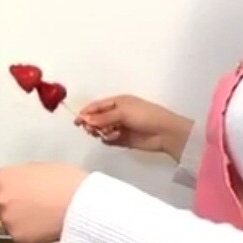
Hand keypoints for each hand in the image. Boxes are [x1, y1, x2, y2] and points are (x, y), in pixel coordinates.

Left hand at [0, 163, 87, 242]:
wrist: (82, 205)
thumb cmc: (67, 182)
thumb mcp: (38, 169)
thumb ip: (17, 179)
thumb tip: (13, 187)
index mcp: (1, 179)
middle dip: (3, 210)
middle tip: (26, 206)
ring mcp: (7, 222)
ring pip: (4, 226)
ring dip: (16, 222)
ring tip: (39, 215)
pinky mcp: (19, 239)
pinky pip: (18, 237)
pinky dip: (27, 234)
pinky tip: (44, 225)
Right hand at [75, 95, 192, 160]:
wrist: (164, 133)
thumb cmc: (146, 116)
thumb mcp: (123, 112)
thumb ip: (103, 117)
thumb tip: (86, 119)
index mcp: (118, 102)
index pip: (97, 106)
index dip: (86, 112)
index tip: (77, 121)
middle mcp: (118, 113)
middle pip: (97, 118)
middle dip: (92, 124)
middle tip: (90, 129)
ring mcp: (120, 127)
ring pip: (102, 130)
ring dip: (101, 132)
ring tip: (105, 133)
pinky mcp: (123, 140)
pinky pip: (109, 140)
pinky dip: (109, 139)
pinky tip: (114, 138)